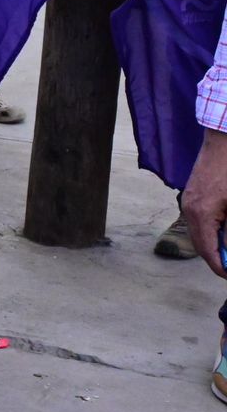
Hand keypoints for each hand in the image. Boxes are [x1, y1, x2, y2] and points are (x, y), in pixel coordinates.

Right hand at [183, 129, 226, 277]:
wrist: (223, 144)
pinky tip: (222, 230)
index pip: (208, 251)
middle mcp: (189, 210)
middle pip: (199, 245)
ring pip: (197, 233)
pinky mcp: (190, 196)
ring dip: (212, 245)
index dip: (220, 267)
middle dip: (215, 258)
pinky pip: (197, 221)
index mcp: (202, 214)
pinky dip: (209, 231)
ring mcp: (187, 202)